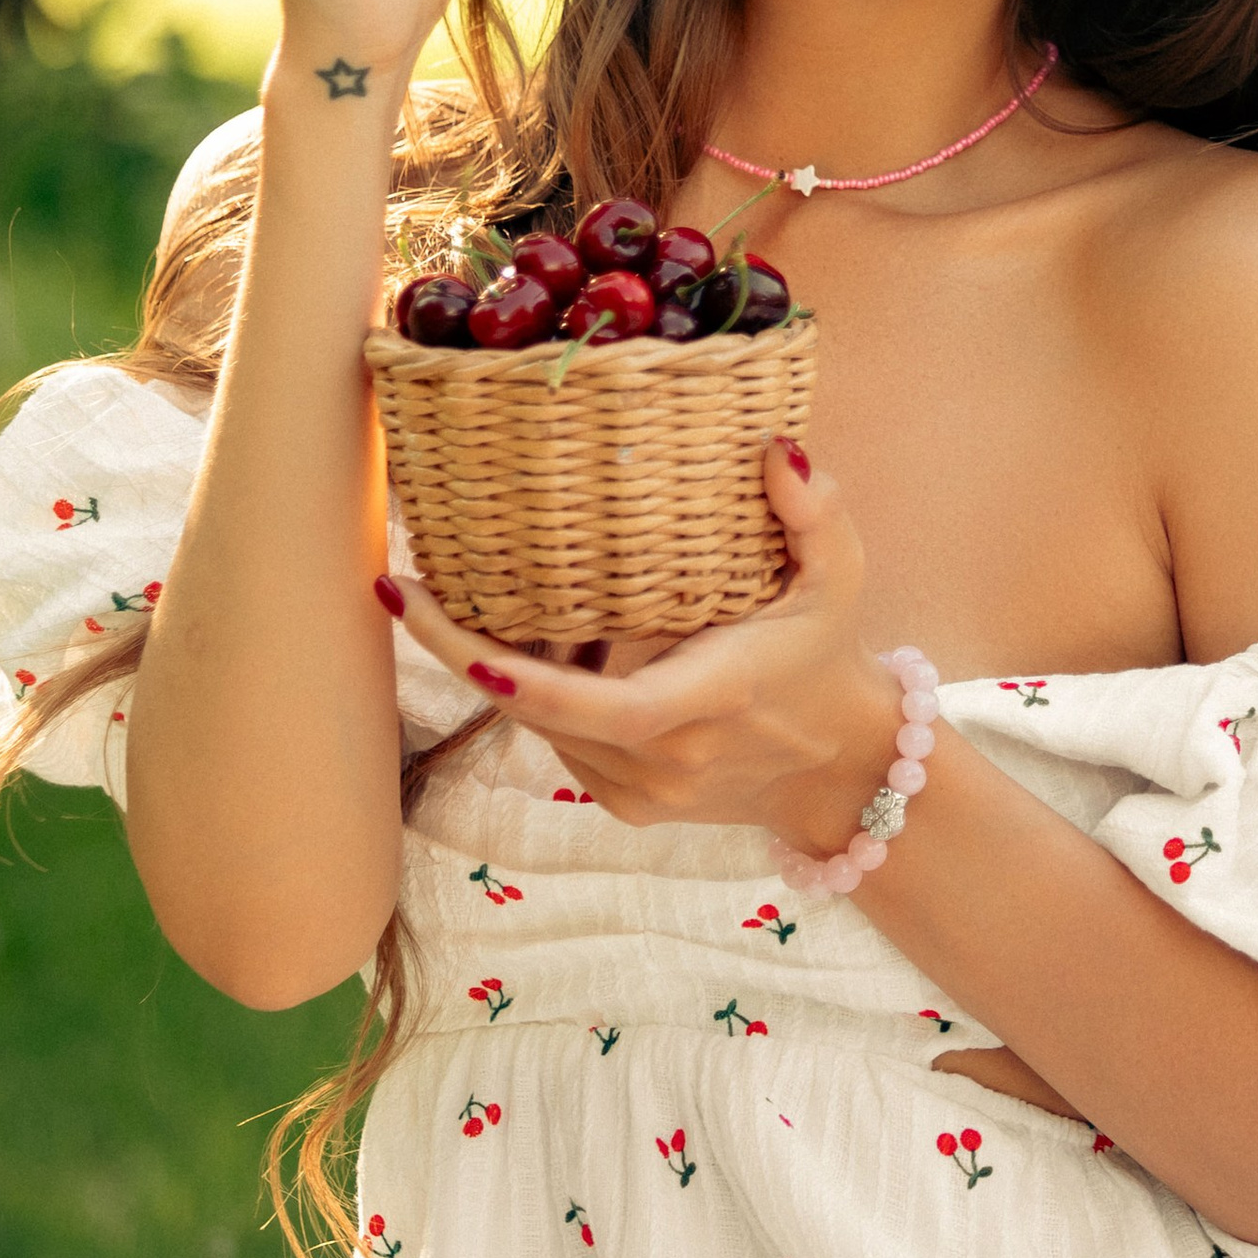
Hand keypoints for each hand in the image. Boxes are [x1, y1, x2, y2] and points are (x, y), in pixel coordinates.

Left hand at [386, 443, 902, 847]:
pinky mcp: (631, 807)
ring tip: (496, 602)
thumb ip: (816, 512)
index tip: (431, 616)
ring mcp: (647, 791)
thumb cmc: (831, 656)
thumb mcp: (840, 574)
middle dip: (471, 650)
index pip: (598, 704)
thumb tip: (775, 451)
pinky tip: (559, 651)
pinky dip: (544, 700)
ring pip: (543, 727)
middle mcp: (671, 757)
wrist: (842, 770)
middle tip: (415, 585)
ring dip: (510, 672)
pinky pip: (562, 745)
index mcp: (714, 695)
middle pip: (540, 709)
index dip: (509, 672)